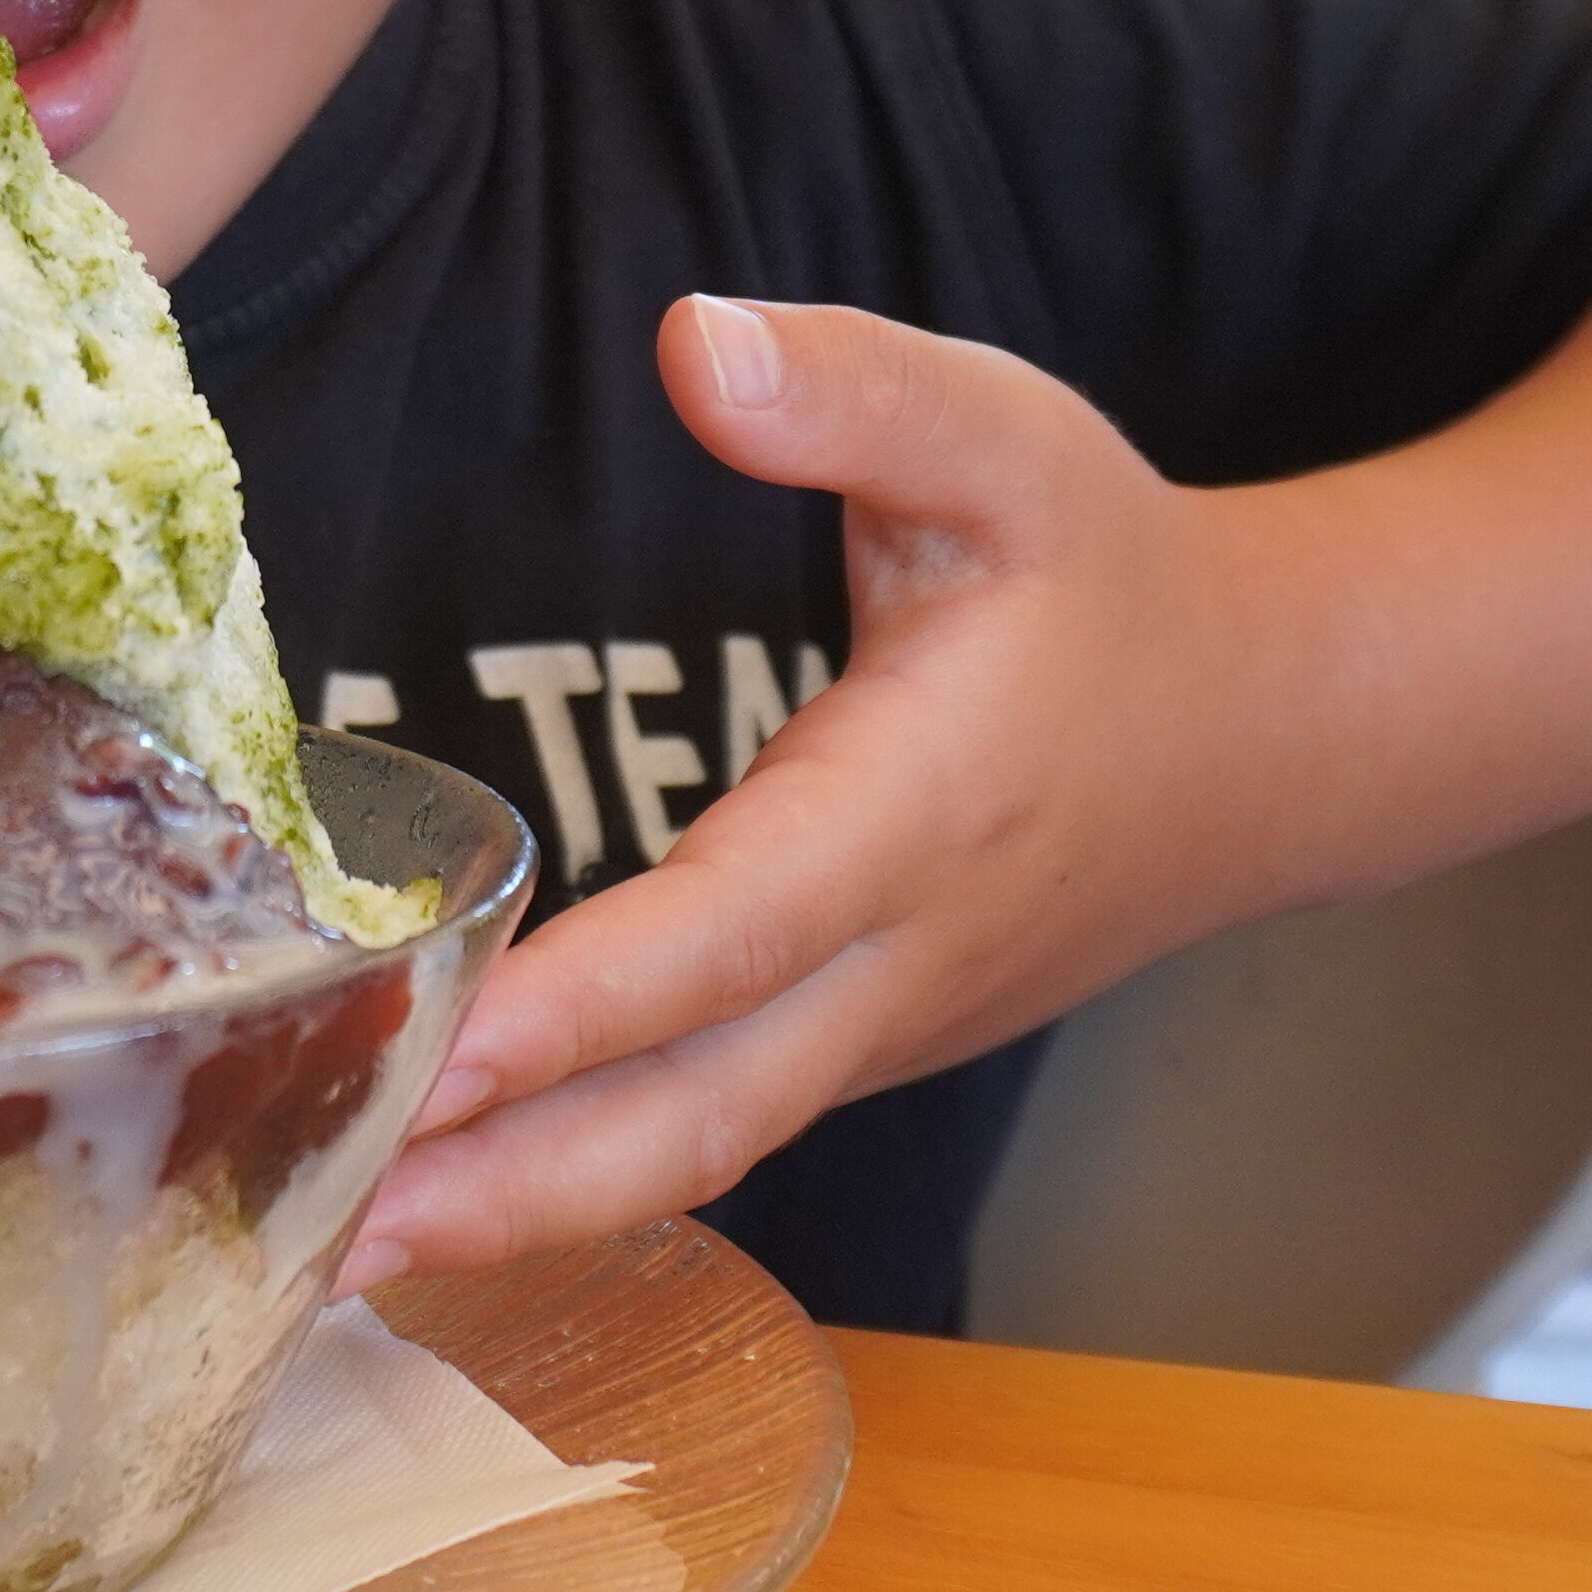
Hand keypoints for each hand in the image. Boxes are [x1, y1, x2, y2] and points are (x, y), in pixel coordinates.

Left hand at [347, 295, 1287, 1290]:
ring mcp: (880, 1032)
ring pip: (694, 1149)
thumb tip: (693, 343)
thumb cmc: (1114, 579)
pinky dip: (575, 1176)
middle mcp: (895, 959)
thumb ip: (854, 390)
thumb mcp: (1008, 440)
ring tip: (330, 1247)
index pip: (730, 934)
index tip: (430, 1050)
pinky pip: (709, 1131)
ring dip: (519, 1211)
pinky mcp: (857, 1052)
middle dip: (508, 1183)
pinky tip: (440, 1184)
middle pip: (695, 1112)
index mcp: (916, 813)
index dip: (579, 1006)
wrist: (1270, 738)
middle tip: (321, 1225)